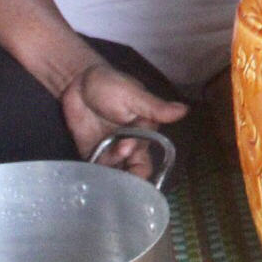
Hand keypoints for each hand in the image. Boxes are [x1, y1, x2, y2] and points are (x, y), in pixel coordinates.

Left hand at [60, 61, 185, 178]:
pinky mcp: (91, 153)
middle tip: (115, 179)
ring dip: (109, 178)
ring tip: (101, 169)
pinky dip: (95, 178)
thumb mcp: (133, 95)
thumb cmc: (110, 83)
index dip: (139, 170)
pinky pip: (95, 171)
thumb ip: (155, 108)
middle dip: (125, 181)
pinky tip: (91, 180)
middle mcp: (128, 148)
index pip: (146, 163)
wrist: (77, 80)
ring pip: (113, 176)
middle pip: (131, 175)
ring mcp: (108, 152)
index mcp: (143, 136)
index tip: (130, 169)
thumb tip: (184, 110)